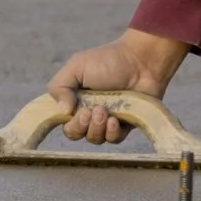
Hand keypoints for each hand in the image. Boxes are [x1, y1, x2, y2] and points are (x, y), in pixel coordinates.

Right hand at [45, 29, 190, 144]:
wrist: (141, 61)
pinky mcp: (125, 126)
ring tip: (104, 111)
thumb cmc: (108, 60)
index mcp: (75, 99)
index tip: (72, 111)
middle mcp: (89, 112)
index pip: (62, 121)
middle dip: (80, 126)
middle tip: (90, 111)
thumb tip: (62, 112)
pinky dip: (111, 133)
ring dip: (96, 128)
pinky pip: (113, 140)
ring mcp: (107, 120)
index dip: (66, 121)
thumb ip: (59, 86)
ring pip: (94, 139)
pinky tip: (115, 120)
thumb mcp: (77, 66)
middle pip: (75, 133)